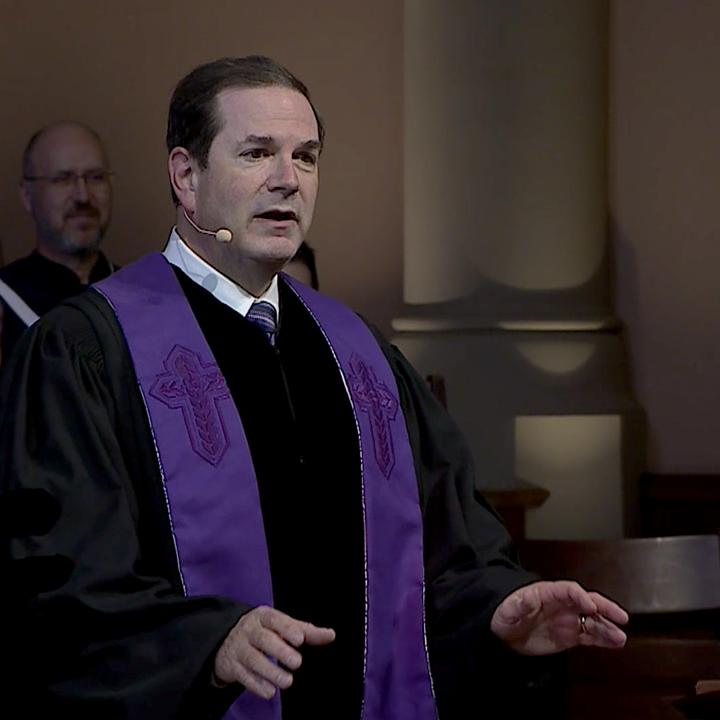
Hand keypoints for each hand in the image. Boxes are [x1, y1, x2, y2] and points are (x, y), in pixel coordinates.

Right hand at [214, 605, 334, 698]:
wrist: (226, 640)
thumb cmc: (262, 631)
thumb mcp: (281, 626)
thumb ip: (305, 631)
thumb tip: (330, 634)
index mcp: (263, 616)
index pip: (275, 620)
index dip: (287, 629)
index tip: (300, 639)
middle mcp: (249, 630)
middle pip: (263, 639)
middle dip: (280, 651)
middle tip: (297, 662)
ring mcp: (239, 647)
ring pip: (253, 659)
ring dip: (270, 671)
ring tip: (287, 681)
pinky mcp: (231, 666)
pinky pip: (243, 676)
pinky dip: (257, 685)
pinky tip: (270, 692)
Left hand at [490, 580, 627, 654]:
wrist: (505, 633)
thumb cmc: (506, 615)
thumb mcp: (509, 608)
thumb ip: (520, 604)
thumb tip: (528, 597)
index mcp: (547, 593)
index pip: (567, 589)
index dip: (580, 596)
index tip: (591, 606)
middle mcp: (562, 604)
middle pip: (587, 601)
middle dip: (604, 607)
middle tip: (620, 616)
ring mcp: (568, 619)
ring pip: (593, 620)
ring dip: (608, 627)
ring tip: (621, 636)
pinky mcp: (570, 635)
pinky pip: (590, 635)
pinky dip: (604, 639)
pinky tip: (616, 643)